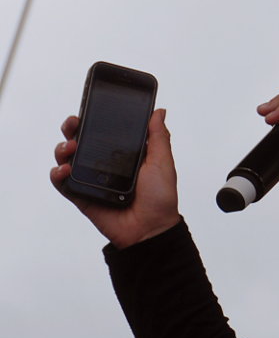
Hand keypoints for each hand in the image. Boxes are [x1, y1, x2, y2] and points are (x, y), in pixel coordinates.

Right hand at [50, 109, 180, 248]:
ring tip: (70, 148)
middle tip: (74, 124)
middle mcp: (104, 164)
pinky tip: (64, 169)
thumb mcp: (162, 162)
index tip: (88, 109)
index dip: (93, 119)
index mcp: (123, 154)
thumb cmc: (160, 197)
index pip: (104, 131)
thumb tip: (159, 112)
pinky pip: (63, 183)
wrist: (151, 228)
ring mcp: (91, 179)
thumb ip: (158, 137)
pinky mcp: (82, 196)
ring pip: (67, 159)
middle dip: (72, 129)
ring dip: (63, 149)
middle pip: (81, 141)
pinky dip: (57, 174)